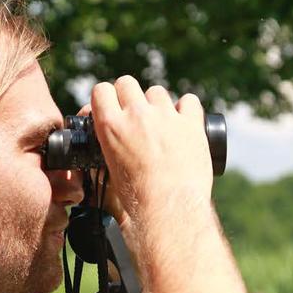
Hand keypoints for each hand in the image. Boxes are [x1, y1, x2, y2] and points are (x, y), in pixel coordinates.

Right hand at [89, 77, 213, 226]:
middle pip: (127, 83)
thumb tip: (112, 142)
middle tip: (136, 116)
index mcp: (111, 127)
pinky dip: (187, 109)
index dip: (107, 98)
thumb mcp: (112, 171)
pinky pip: (189, 100)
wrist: (170, 209)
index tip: (112, 107)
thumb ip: (110, 148)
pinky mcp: (191, 124)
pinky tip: (186, 123)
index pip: (101, 90)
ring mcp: (165, 117)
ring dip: (157, 104)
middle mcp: (137, 115)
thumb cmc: (139, 199)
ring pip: (157, 91)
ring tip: (163, 125)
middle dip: (130, 96)